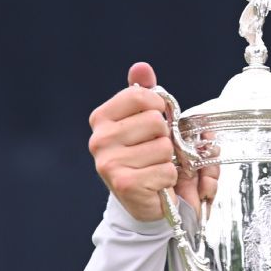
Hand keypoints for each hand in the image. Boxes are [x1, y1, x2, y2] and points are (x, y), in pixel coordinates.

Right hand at [88, 62, 218, 221]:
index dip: (160, 108)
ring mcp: (109, 162)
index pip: (143, 96)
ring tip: (156, 167)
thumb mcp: (147, 123)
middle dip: (166, 138)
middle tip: (157, 151)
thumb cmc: (148, 159)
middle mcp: (100, 139)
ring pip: (163, 148)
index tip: (157, 121)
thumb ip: (144, 94)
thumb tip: (141, 68)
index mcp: (103, 118)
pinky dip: (169, 178)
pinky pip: (166, 170)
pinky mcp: (125, 183)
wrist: (145, 203)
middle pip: (156, 122)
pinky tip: (157, 183)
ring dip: (169, 160)